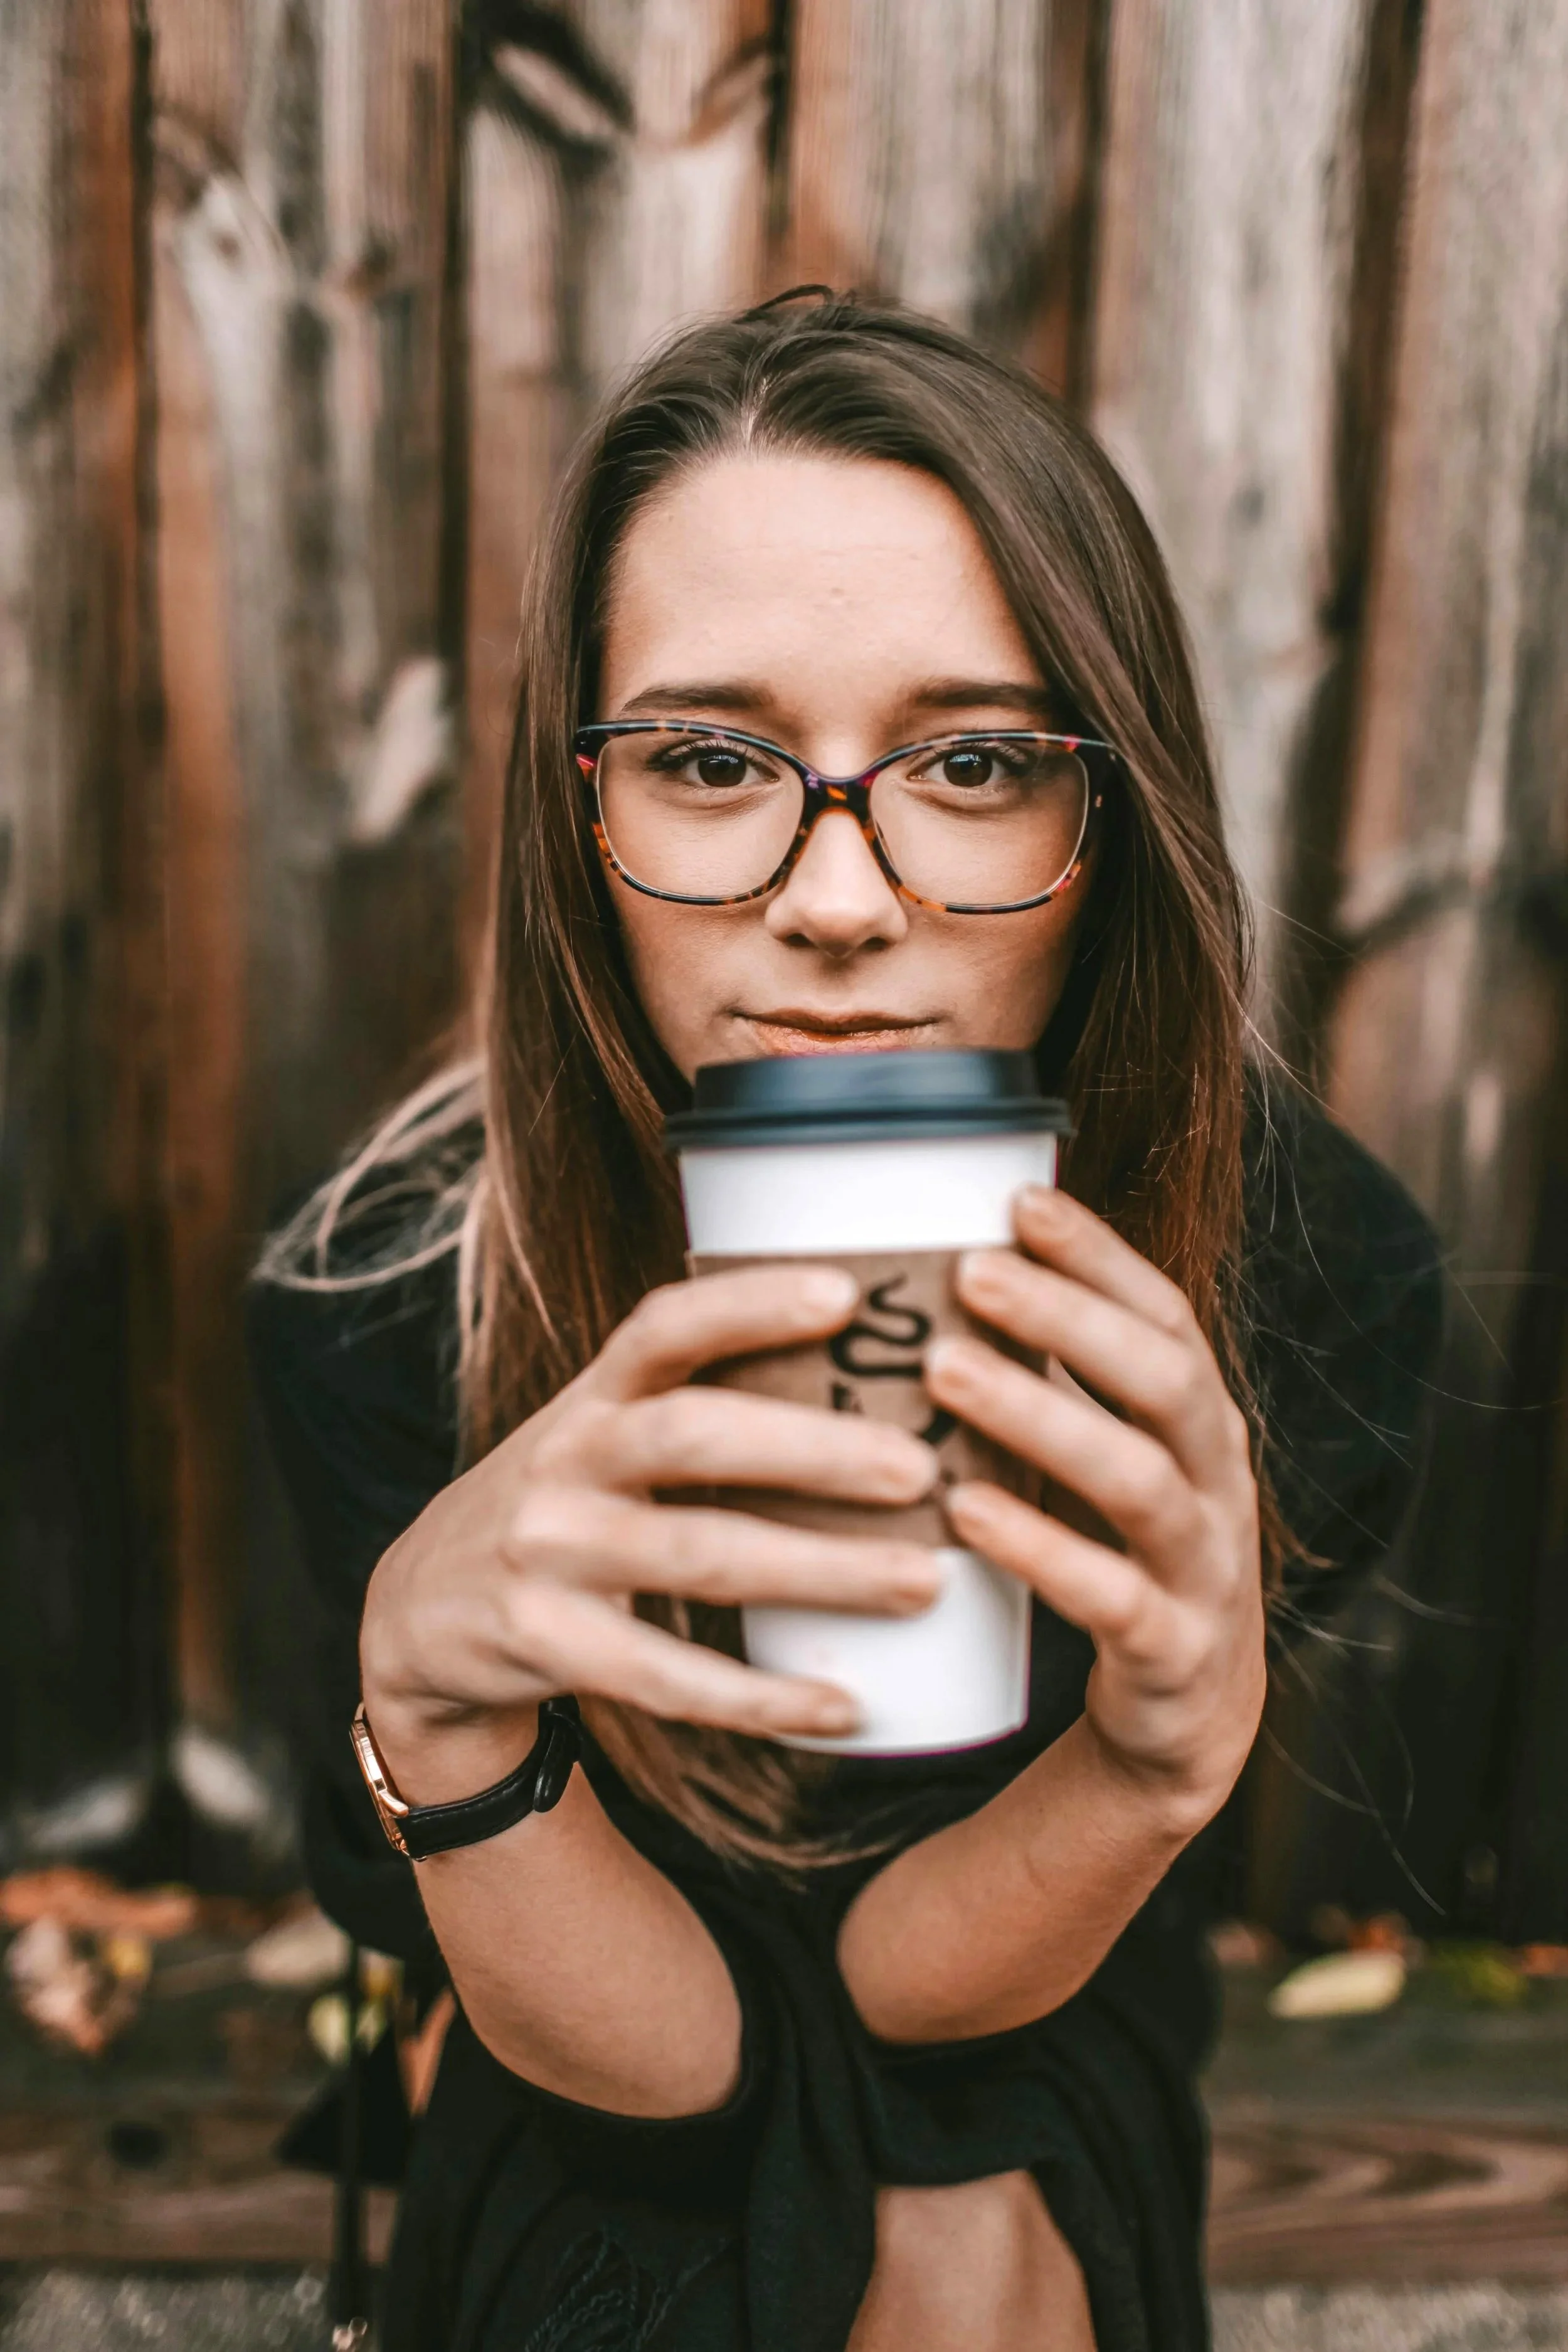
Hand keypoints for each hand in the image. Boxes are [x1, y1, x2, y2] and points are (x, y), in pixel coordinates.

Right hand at [360, 1268, 941, 1800]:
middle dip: (814, 1449)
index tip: (847, 1294)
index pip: (665, 1327)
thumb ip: (704, 1405)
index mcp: (592, 1395)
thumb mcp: (605, 1433)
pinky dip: (762, 1696)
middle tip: (924, 1469)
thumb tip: (884, 1385)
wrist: (421, 1613)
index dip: (749, 1303)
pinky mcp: (543, 1644)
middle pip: (692, 1437)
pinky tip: (846, 1703)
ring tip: (922, 1582)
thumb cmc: (566, 1505)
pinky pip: (667, 1676)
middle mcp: (564, 1460)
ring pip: (696, 1556)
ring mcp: (547, 1553)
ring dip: (819, 1571)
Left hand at [926, 1185, 1265, 1832]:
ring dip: (1041, 1419)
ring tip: (944, 1371)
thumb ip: (1046, 1381)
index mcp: (1200, 1421)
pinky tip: (967, 1513)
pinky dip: (1040, 1550)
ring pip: (1139, 1481)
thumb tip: (927, 1273)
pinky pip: (1110, 1597)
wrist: (1186, 1717)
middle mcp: (1218, 1481)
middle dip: (1068, 1318)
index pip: (1164, 1315)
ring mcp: (1204, 1570)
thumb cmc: (1116, 1554)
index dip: (1099, 1255)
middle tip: (968, 1268)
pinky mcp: (1172, 1653)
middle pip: (1164, 1378)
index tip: (1018, 1196)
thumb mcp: (1100, 1456)